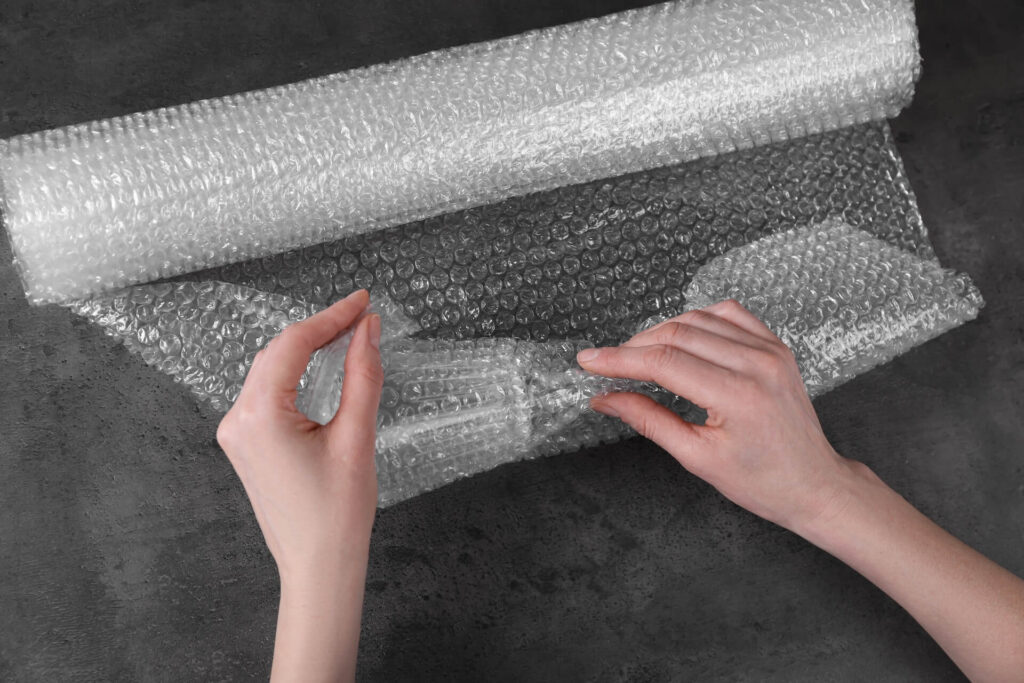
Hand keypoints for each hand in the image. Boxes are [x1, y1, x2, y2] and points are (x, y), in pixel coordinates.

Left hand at [216, 289, 382, 682]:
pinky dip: (295, 373)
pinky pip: (267, 393)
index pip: (293, 345)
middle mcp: (238, 420)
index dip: (330, 316)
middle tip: (361, 313)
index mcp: (259, 416)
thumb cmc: (337, 514)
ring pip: (270, 370)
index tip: (362, 301)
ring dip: (306, 348)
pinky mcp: (246, 444)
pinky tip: (320, 364)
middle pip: (277, 353)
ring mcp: (237, 433)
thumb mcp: (356, 437)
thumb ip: (362, 375)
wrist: (318, 566)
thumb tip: (367, 330)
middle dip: (320, 328)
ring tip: (346, 332)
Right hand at [579, 299, 1023, 680]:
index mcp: (739, 396)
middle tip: (606, 364)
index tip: (588, 361)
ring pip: (698, 320)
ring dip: (660, 332)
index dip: (619, 359)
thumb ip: (648, 420)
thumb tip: (605, 398)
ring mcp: (770, 349)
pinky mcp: (776, 344)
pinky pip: (727, 314)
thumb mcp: (697, 458)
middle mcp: (758, 363)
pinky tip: (679, 336)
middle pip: (677, 335)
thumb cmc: (762, 482)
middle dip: (633, 347)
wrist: (815, 483)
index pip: (664, 362)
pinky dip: (696, 319)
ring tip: (637, 356)